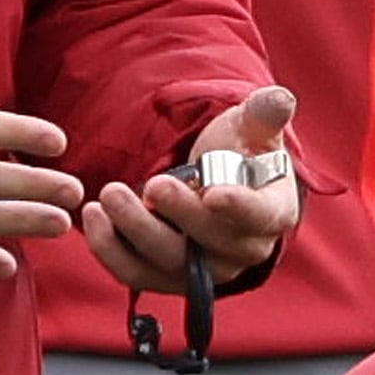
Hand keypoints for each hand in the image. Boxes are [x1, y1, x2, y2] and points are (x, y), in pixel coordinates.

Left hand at [79, 85, 299, 293]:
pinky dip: (111, 251)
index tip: (213, 192)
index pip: (259, 216)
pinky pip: (138, 274)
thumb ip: (263, 115)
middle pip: (210, 243)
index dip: (238, 207)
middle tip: (150, 185)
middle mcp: (241, 251)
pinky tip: (94, 218)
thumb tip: (280, 98)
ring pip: (169, 262)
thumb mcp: (253, 129)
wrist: (215, 181)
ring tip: (108, 197)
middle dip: (178, 214)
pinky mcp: (166, 276)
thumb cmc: (240, 153)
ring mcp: (203, 270)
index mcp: (271, 213)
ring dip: (136, 233)